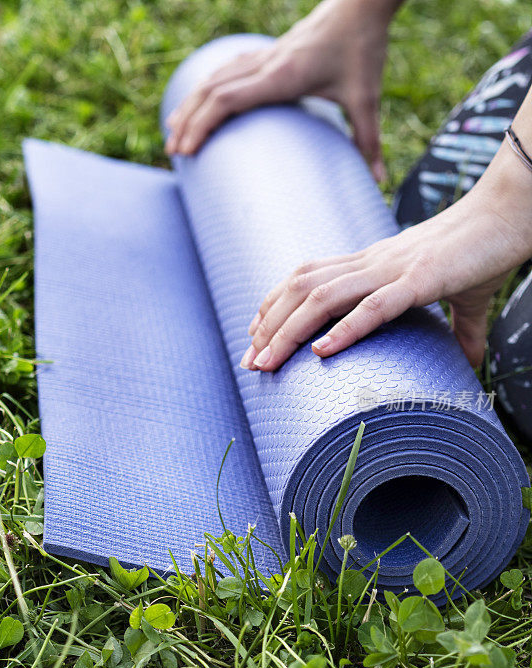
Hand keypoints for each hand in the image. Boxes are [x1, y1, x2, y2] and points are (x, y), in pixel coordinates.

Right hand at [166, 0, 395, 179]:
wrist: (361, 3)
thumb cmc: (363, 49)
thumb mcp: (367, 98)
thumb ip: (369, 142)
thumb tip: (379, 182)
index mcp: (282, 77)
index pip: (228, 100)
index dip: (202, 124)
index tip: (187, 150)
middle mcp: (266, 65)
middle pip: (211, 91)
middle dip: (188, 122)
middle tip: (173, 153)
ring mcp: (264, 56)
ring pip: (214, 78)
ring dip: (192, 104)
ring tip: (174, 130)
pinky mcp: (269, 53)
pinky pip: (228, 69)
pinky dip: (208, 87)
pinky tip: (200, 99)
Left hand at [240, 141, 531, 370]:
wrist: (511, 215)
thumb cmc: (482, 253)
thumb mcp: (460, 296)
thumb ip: (458, 328)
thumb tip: (472, 360)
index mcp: (371, 262)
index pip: (306, 278)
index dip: (275, 304)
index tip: (256, 335)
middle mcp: (371, 263)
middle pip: (301, 289)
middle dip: (268, 325)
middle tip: (250, 362)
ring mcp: (392, 270)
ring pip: (323, 298)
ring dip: (289, 332)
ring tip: (267, 363)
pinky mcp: (421, 281)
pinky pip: (374, 307)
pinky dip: (345, 330)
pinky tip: (322, 354)